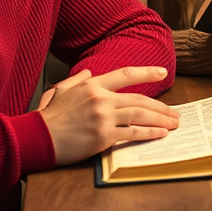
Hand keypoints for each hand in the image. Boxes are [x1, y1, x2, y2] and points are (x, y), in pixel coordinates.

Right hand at [37, 67, 179, 165]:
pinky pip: (132, 133)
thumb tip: (86, 73)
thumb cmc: (47, 117)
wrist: (36, 138)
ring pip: (140, 115)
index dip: (147, 72)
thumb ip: (76, 81)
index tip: (162, 72)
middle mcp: (100, 98)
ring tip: (173, 123)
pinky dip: (149, 133)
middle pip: (139, 99)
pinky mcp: (103, 136)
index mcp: (92, 85)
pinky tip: (159, 134)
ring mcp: (102, 117)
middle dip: (161, 106)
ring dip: (160, 119)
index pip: (125, 75)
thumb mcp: (59, 91)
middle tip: (175, 113)